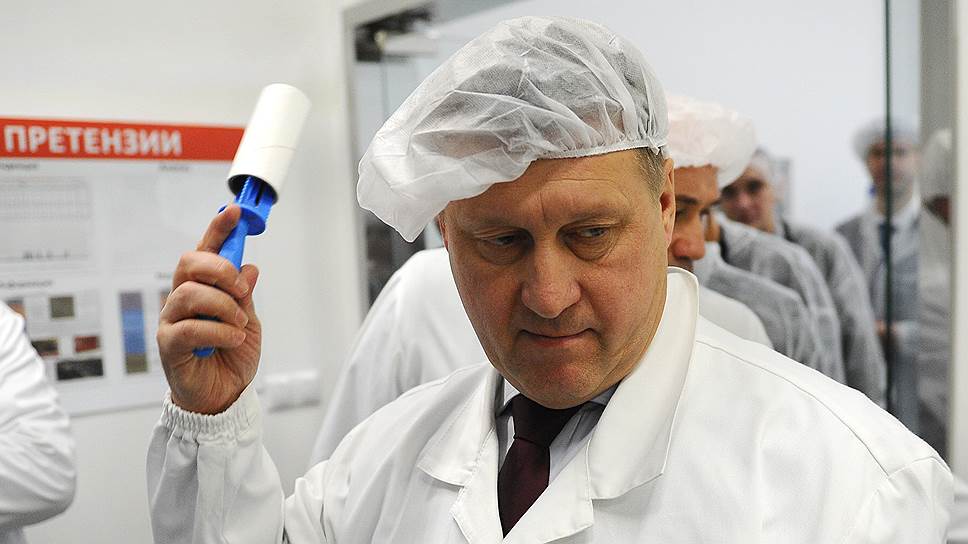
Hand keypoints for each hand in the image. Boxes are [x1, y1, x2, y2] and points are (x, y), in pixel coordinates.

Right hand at [157, 205, 261, 413]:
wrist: (225, 395)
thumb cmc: (232, 356)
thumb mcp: (248, 321)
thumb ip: (245, 295)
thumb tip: (250, 267)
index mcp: (204, 287)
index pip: (206, 250)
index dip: (218, 229)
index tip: (234, 212)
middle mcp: (183, 297)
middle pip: (189, 262)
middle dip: (220, 269)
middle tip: (241, 289)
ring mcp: (173, 319)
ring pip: (190, 293)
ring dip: (223, 306)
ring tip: (238, 324)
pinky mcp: (168, 343)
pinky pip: (189, 327)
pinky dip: (218, 331)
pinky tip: (231, 340)